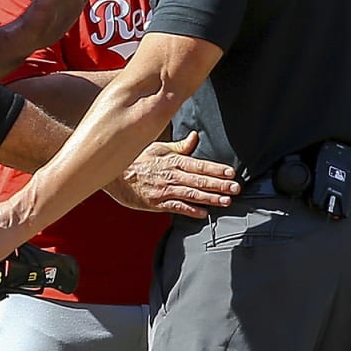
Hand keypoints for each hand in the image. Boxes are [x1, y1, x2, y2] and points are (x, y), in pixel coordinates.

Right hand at [103, 132, 238, 218]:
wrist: (113, 176)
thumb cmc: (137, 160)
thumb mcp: (158, 148)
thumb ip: (180, 146)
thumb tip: (195, 137)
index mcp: (172, 160)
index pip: (199, 164)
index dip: (216, 169)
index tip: (231, 173)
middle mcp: (170, 175)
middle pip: (199, 180)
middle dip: (219, 184)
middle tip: (236, 188)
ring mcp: (163, 190)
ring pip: (191, 194)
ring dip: (210, 198)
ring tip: (226, 201)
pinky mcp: (156, 203)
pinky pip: (176, 207)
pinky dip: (190, 210)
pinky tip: (203, 213)